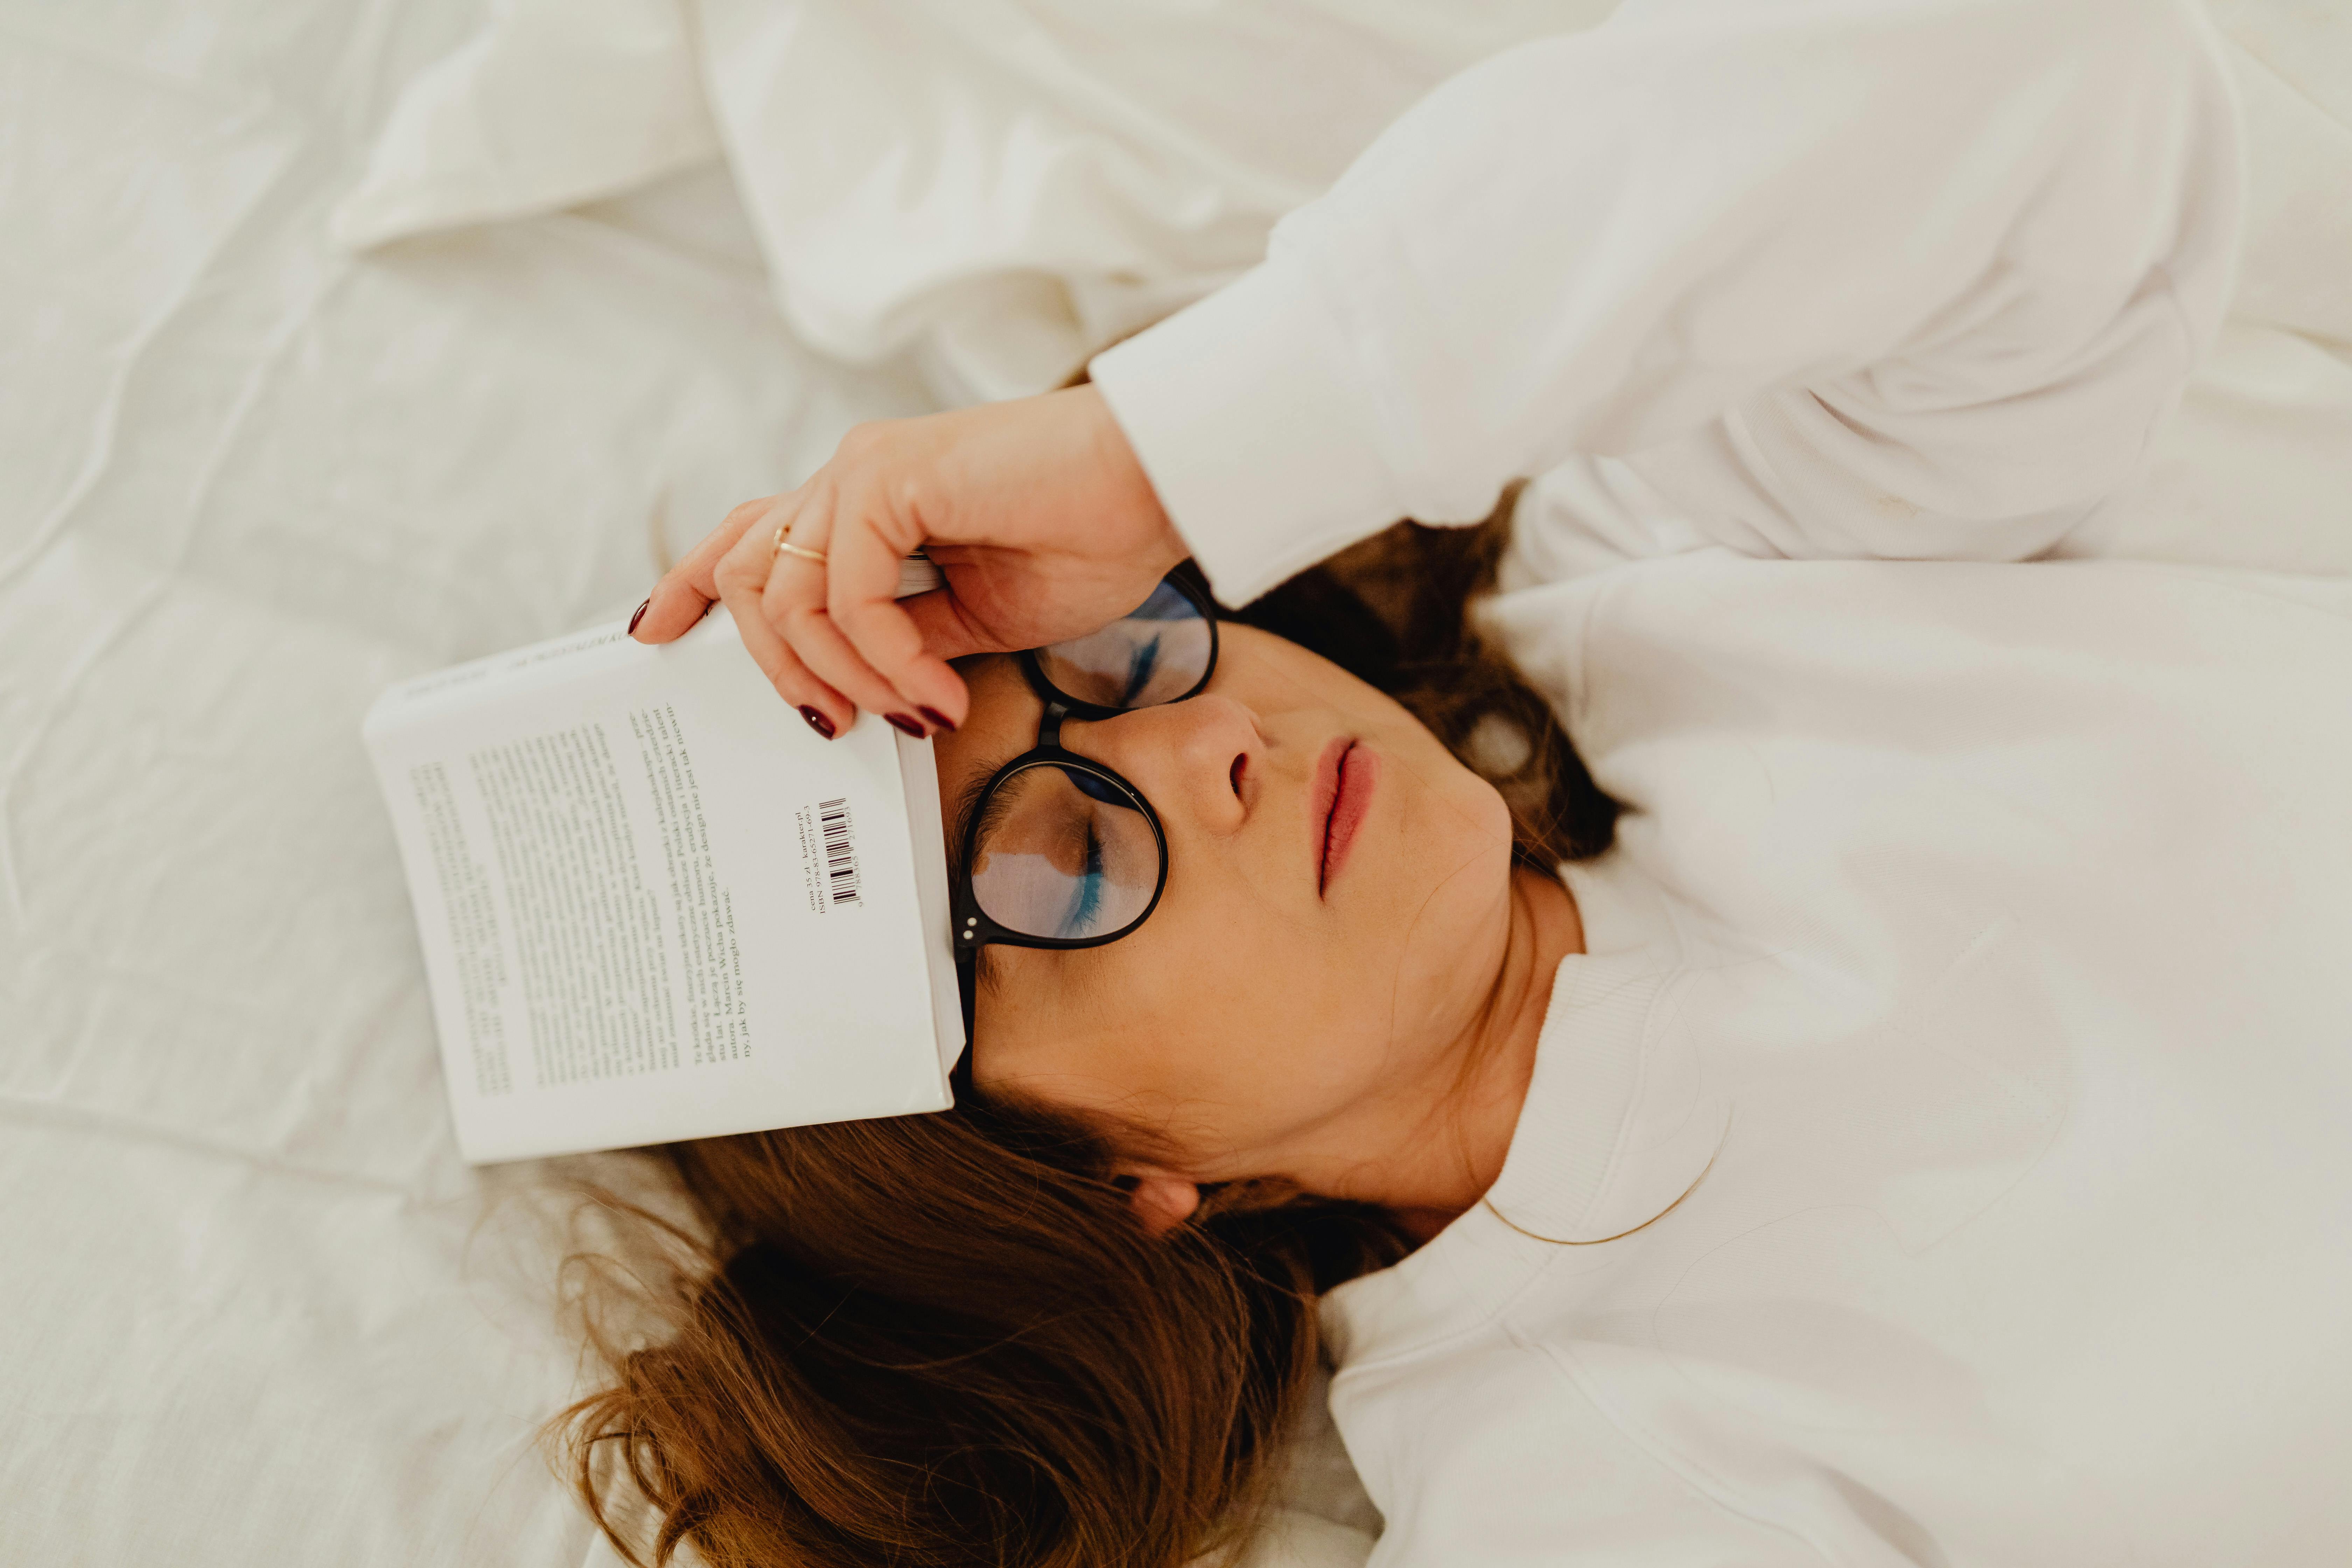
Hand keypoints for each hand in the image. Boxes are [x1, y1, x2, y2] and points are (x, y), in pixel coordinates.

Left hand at [633, 385, 1184, 734]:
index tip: (652, 635)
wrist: (1154, 483)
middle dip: (773, 670)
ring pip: (786, 597)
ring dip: (844, 677)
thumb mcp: (978, 615)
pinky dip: (889, 660)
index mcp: (867, 499)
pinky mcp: (889, 476)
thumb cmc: (1088, 539)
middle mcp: (851, 474)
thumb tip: (868, 689)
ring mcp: (864, 469)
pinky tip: (939, 692)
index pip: (751, 534)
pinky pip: (849, 596)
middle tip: (832, 726)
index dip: (691, 583)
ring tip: (911, 713)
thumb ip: (909, 638)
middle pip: (743, 573)